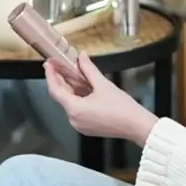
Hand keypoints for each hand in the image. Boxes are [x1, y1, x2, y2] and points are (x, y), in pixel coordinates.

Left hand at [45, 52, 159, 146]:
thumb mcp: (103, 84)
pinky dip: (77, 98)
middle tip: (58, 65)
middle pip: (61, 97)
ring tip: (71, 73)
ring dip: (69, 88)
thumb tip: (81, 57)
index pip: (55, 90)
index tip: (49, 64)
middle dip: (59, 80)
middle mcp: (74, 119)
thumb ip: (89, 69)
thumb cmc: (122, 108)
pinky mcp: (87, 127)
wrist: (136, 126)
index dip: (50, 75)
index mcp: (75, 109)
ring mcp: (80, 125)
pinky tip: (82, 87)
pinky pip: (77, 110)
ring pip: (69, 103)